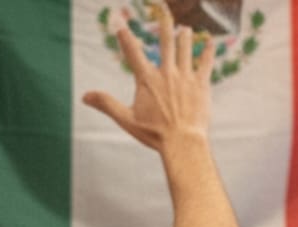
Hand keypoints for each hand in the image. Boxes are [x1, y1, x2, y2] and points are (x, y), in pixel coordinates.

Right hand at [81, 2, 213, 152]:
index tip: (120, 25)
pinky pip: (206, 63)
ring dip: (185, 36)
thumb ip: (106, 104)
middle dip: (164, 25)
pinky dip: (208, 51)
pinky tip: (211, 42)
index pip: (133, 52)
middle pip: (165, 42)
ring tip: (185, 29)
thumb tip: (85, 96)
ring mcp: (185, 77)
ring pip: (185, 48)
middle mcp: (166, 73)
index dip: (125, 36)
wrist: (183, 143)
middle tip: (164, 11)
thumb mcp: (126, 119)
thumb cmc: (154, 134)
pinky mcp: (201, 84)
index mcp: (147, 80)